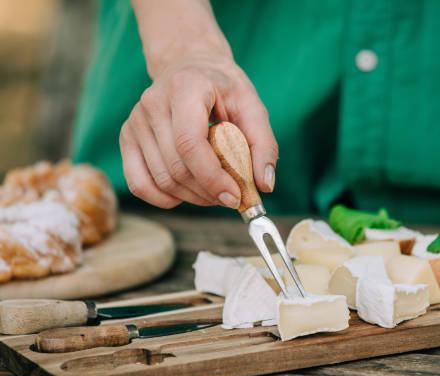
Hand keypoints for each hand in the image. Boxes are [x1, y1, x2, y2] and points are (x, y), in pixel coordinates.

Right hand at [120, 0, 277, 208]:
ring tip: (214, 192)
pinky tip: (187, 194)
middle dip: (208, 192)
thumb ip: (263, 144)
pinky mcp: (126, 136)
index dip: (212, 177)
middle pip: (177, 168)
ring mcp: (135, 120)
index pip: (190, 144)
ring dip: (192, 197)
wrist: (190, 65)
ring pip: (161, 180)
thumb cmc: (224, 88)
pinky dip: (164, 199)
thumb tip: (265, 185)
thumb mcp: (252, 106)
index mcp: (185, 87)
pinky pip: (139, 183)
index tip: (235, 196)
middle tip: (231, 196)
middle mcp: (153, 102)